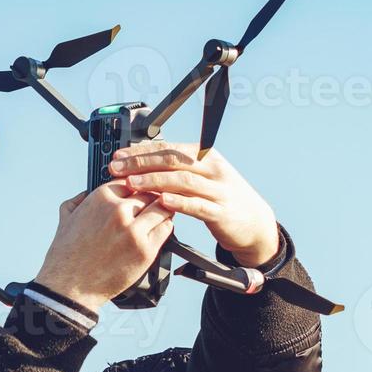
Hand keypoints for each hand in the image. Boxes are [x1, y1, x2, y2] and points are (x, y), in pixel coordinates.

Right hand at [32, 183, 174, 312]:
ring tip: (157, 216)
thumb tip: (87, 192)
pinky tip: (158, 229)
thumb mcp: (66, 217)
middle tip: (151, 205)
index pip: (131, 180)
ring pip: (162, 208)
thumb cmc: (67, 254)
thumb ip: (78, 199)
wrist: (71, 286)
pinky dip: (164, 226)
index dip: (136, 186)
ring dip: (161, 210)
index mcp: (100, 198)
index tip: (138, 191)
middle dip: (150, 198)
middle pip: (149, 192)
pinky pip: (166, 229)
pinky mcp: (145, 250)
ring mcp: (134, 230)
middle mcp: (118, 211)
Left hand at [107, 143, 279, 267]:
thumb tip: (143, 163)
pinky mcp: (222, 212)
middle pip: (172, 160)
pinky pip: (198, 205)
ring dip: (154, 181)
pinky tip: (161, 201)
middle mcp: (212, 168)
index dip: (140, 151)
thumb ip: (178, 170)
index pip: (168, 148)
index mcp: (204, 156)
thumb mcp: (202, 177)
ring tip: (132, 183)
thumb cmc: (221, 198)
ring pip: (183, 180)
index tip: (118, 156)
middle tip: (117, 168)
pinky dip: (179, 202)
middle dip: (141, 163)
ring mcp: (219, 189)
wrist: (255, 222)